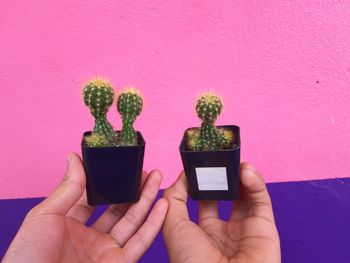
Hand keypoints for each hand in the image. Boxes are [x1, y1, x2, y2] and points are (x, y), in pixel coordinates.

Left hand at [3, 153, 167, 262]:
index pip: (93, 198)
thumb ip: (67, 189)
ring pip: (132, 222)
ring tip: (157, 179)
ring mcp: (105, 252)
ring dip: (147, 200)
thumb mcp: (44, 217)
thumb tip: (74, 158)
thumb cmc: (28, 260)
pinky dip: (153, 225)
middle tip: (146, 170)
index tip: (120, 166)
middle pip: (117, 208)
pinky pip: (140, 243)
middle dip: (132, 188)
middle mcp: (89, 238)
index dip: (107, 182)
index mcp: (67, 225)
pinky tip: (162, 206)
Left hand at [163, 163, 279, 262]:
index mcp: (202, 234)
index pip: (204, 201)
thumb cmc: (191, 261)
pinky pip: (262, 201)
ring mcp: (246, 231)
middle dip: (223, 177)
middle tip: (219, 158)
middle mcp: (225, 232)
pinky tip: (245, 170)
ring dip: (241, 176)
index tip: (200, 162)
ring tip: (233, 160)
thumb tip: (182, 175)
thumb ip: (175, 198)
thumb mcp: (173, 226)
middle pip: (227, 197)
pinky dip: (255, 183)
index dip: (202, 182)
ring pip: (246, 196)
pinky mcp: (265, 229)